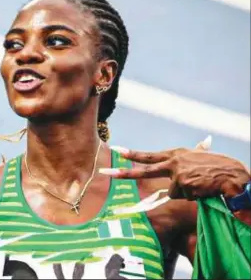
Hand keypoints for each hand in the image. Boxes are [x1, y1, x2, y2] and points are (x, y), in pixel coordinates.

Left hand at [100, 137, 249, 199]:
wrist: (231, 173)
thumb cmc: (216, 164)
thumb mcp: (201, 154)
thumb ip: (197, 148)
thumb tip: (206, 139)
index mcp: (173, 155)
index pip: (147, 155)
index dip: (131, 154)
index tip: (116, 150)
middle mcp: (171, 162)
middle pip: (143, 170)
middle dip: (123, 172)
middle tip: (104, 171)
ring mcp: (175, 173)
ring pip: (171, 191)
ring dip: (184, 191)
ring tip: (197, 184)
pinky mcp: (182, 185)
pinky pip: (181, 196)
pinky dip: (190, 195)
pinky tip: (199, 189)